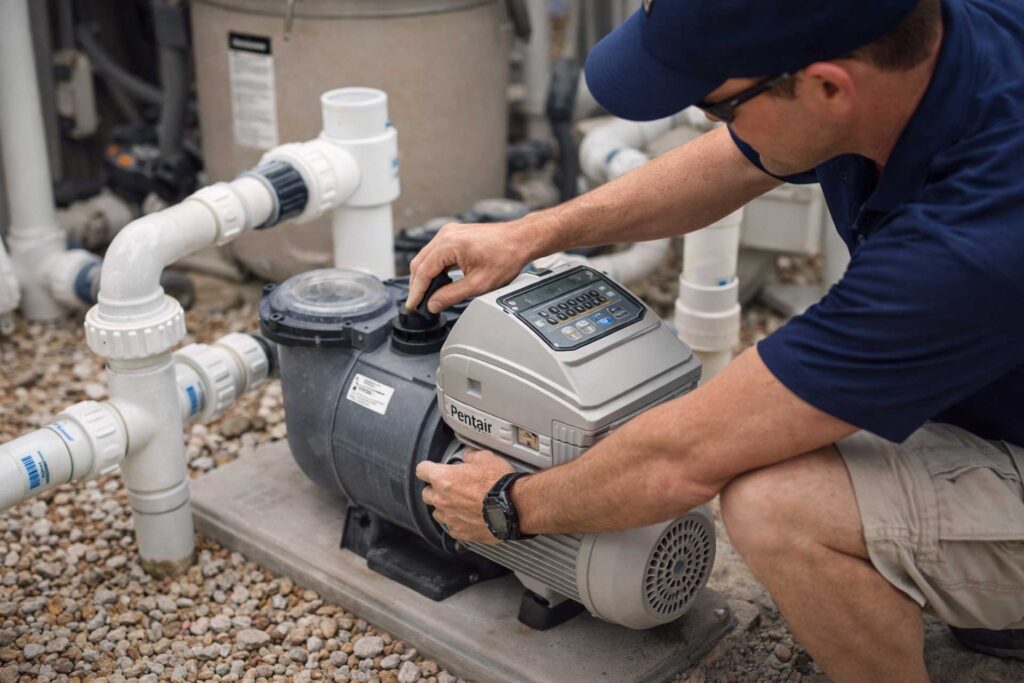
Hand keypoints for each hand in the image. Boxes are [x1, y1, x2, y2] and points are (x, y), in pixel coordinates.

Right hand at [405, 221, 532, 313]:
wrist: (521, 240)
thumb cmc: (506, 256)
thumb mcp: (478, 284)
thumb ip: (451, 295)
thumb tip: (433, 304)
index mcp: (449, 244)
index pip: (423, 271)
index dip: (416, 292)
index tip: (412, 306)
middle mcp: (446, 234)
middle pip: (419, 262)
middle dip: (416, 285)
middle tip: (417, 304)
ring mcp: (449, 232)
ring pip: (426, 257)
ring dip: (423, 276)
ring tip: (424, 295)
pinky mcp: (454, 234)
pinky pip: (436, 252)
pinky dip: (432, 267)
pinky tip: (436, 280)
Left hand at [416, 449, 514, 543]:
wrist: (513, 507)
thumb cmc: (499, 484)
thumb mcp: (485, 458)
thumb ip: (470, 456)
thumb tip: (467, 456)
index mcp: (444, 478)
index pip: (422, 470)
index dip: (427, 468)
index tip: (431, 469)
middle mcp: (442, 500)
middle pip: (426, 494)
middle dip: (435, 489)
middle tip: (450, 486)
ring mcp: (450, 518)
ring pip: (437, 513)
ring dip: (445, 507)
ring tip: (460, 503)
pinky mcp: (460, 532)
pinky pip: (452, 527)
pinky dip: (458, 522)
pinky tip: (469, 517)